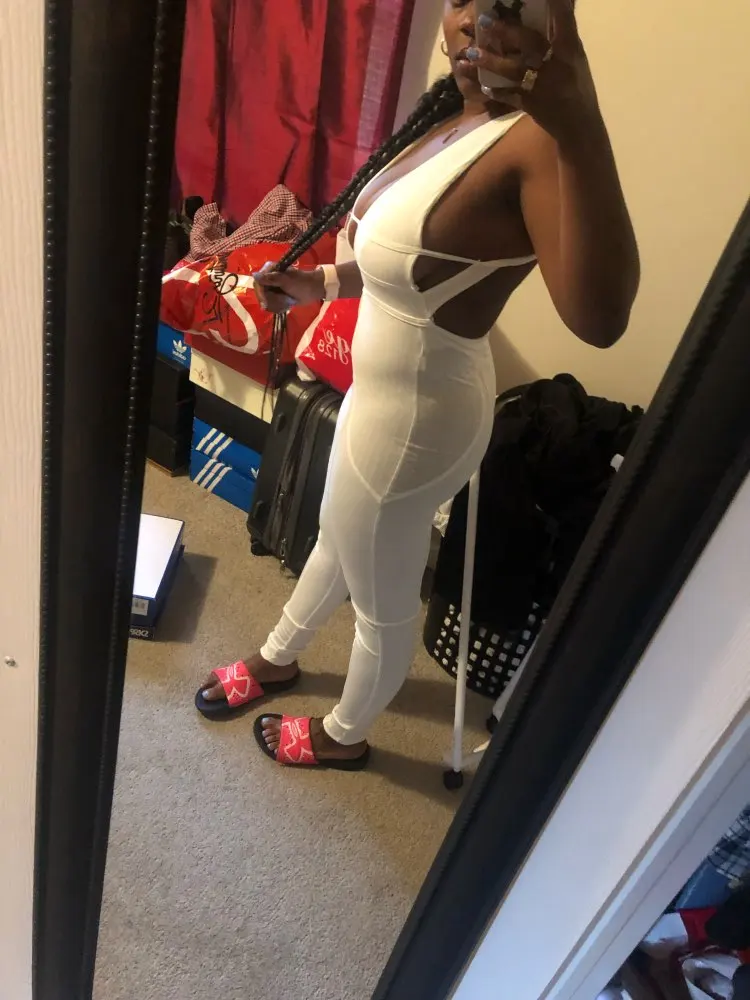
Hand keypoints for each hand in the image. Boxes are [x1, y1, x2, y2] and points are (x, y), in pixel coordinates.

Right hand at [253, 263, 324, 313]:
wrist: (314, 290)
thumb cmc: (302, 283)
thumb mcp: (286, 281)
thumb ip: (271, 279)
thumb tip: (254, 275)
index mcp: (269, 269)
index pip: (257, 283)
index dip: (260, 294)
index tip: (265, 304)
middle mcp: (268, 277)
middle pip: (261, 294)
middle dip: (271, 300)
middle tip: (283, 302)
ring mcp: (272, 287)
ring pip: (266, 301)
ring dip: (277, 304)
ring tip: (287, 302)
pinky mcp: (276, 295)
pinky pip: (271, 304)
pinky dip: (279, 307)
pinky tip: (287, 305)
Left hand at [470, 0, 600, 138]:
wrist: (578, 126)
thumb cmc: (577, 86)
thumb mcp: (576, 57)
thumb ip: (563, 32)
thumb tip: (559, 3)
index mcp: (571, 49)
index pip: (564, 20)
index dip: (556, 5)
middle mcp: (556, 64)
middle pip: (529, 44)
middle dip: (506, 32)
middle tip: (483, 21)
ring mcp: (542, 86)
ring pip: (513, 70)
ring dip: (490, 62)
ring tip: (469, 55)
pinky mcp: (531, 105)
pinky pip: (509, 96)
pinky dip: (495, 91)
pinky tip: (480, 85)